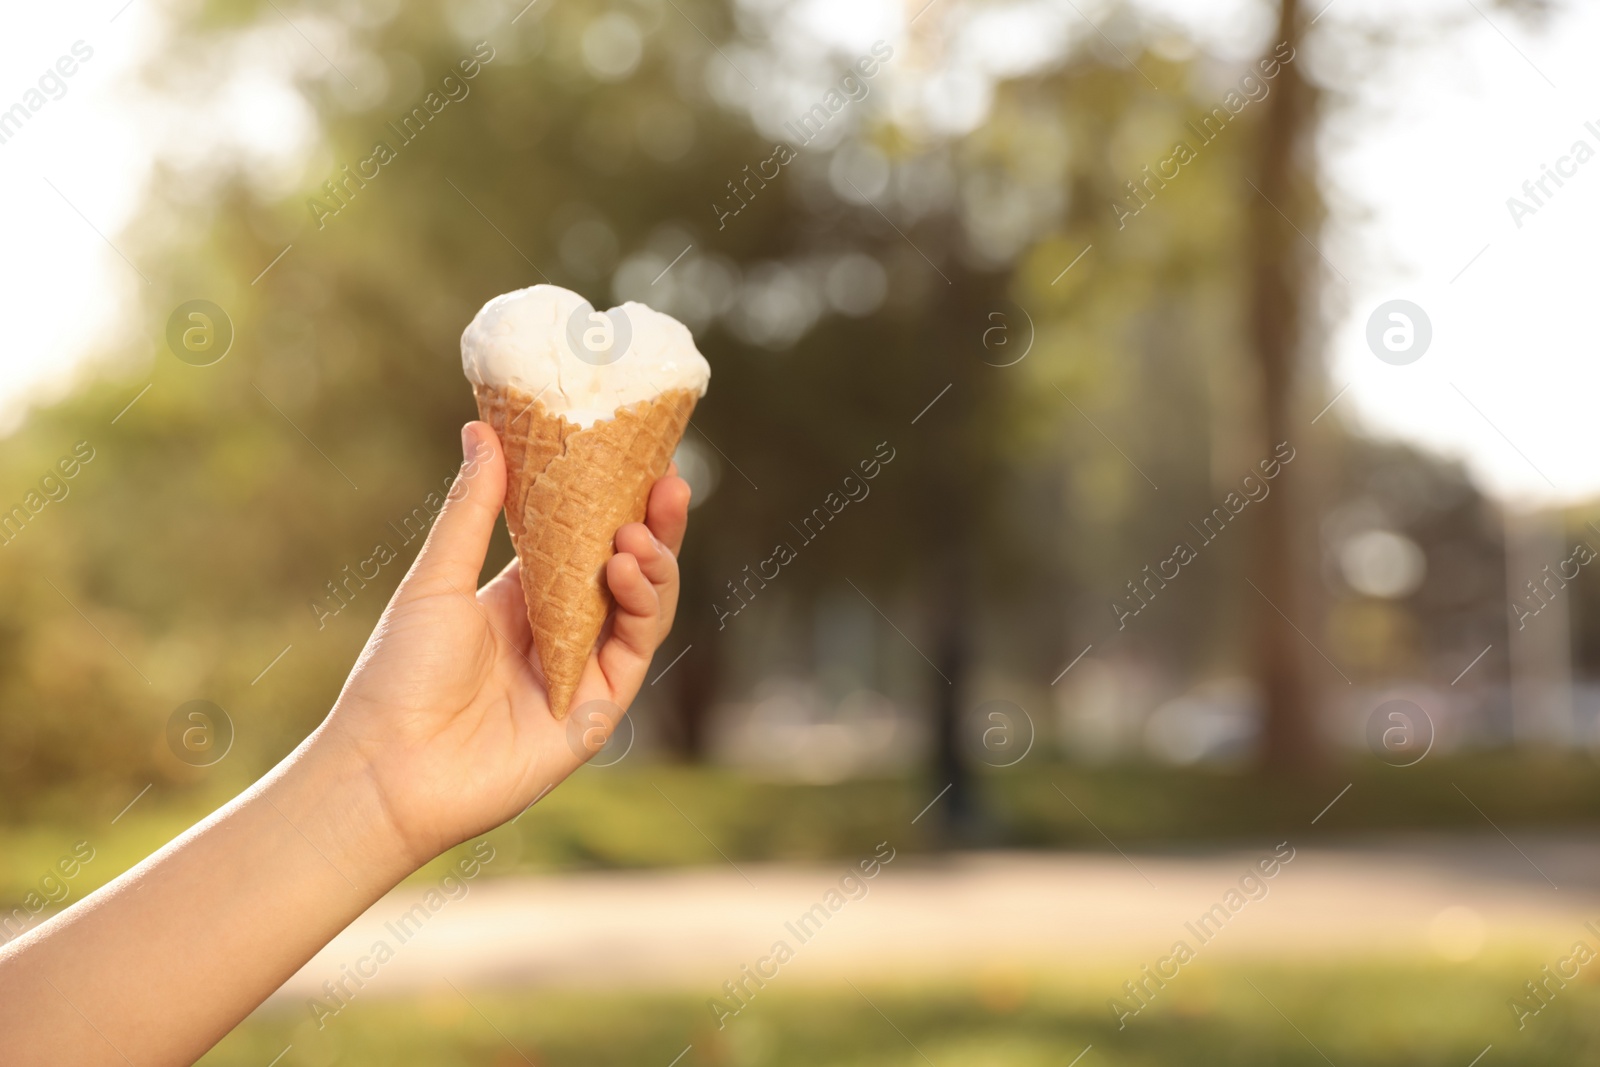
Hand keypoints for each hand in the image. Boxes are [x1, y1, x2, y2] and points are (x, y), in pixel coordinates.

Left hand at [316, 421, 689, 867]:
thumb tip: (482, 428)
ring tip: (638, 530)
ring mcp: (582, 670)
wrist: (389, 767)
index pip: (585, 540)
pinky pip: (634, 650)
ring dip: (651, 563)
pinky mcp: (596, 710)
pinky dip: (641, 607)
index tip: (639, 455)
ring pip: (642, 607)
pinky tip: (624, 568)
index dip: (615, 500)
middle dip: (653, 525)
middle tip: (670, 480)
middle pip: (626, 569)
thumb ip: (472, 508)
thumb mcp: (437, 579)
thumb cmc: (398, 674)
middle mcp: (560, 631)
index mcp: (521, 597)